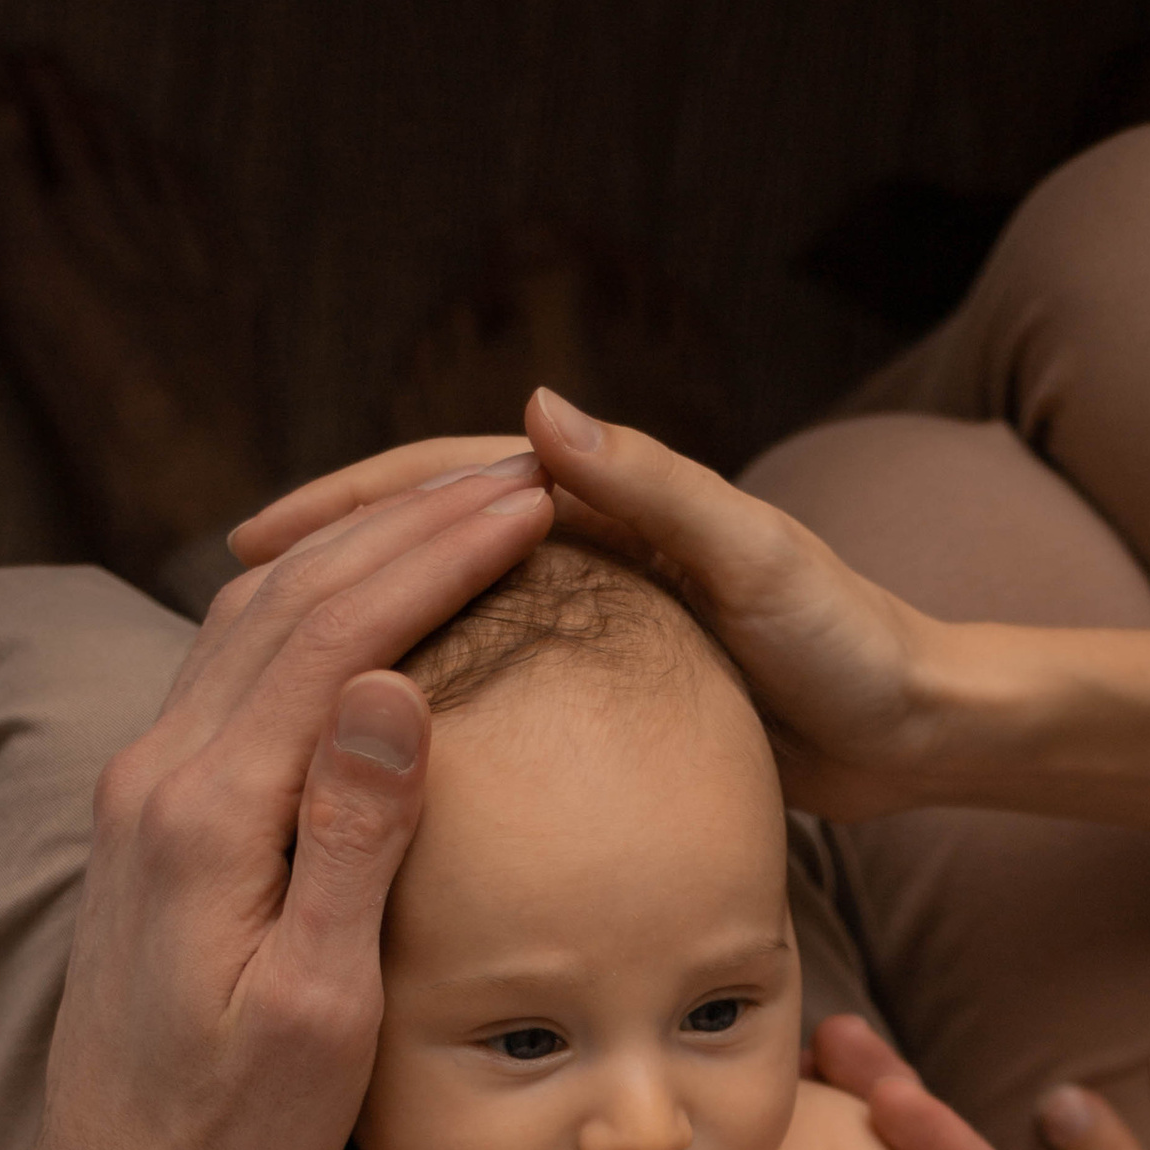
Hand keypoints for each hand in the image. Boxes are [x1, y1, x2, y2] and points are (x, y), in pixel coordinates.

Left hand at [31, 454, 555, 1149]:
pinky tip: (368, 606)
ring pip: (249, 617)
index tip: (530, 502)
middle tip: (518, 475)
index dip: (435, 554)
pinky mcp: (153, 819)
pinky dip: (313, 609)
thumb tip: (392, 684)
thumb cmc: (233, 1136)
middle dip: (405, 522)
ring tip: (458, 509)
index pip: (330, 635)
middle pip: (284, 596)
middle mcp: (157, 777)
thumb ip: (349, 842)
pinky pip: (233, 668)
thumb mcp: (316, 1009)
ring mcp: (145, 792)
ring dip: (357, 550)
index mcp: (205, 814)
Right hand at [230, 394, 951, 820]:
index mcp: (609, 498)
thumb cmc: (852, 642)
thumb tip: (540, 411)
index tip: (256, 545)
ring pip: (449, 606)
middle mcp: (591, 542)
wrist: (918, 729)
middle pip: (426, 537)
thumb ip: (656, 485)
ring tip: (277, 667)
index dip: (346, 508)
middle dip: (328, 559)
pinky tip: (377, 738)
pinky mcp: (612, 687)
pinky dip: (430, 689)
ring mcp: (595, 614)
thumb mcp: (756, 560)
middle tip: (231, 601)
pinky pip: (494, 676)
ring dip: (366, 623)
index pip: (443, 482)